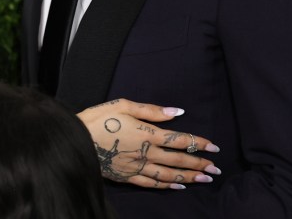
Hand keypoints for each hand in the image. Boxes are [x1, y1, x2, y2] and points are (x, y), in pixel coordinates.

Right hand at [78, 98, 221, 188]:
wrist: (75, 139)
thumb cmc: (98, 118)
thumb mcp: (122, 105)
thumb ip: (151, 110)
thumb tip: (177, 112)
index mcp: (147, 133)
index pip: (179, 139)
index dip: (198, 143)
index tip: (214, 148)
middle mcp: (146, 153)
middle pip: (178, 159)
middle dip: (199, 164)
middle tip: (216, 168)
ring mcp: (137, 167)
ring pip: (169, 174)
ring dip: (189, 177)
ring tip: (205, 179)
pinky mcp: (128, 176)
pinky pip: (152, 183)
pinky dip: (167, 185)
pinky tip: (178, 186)